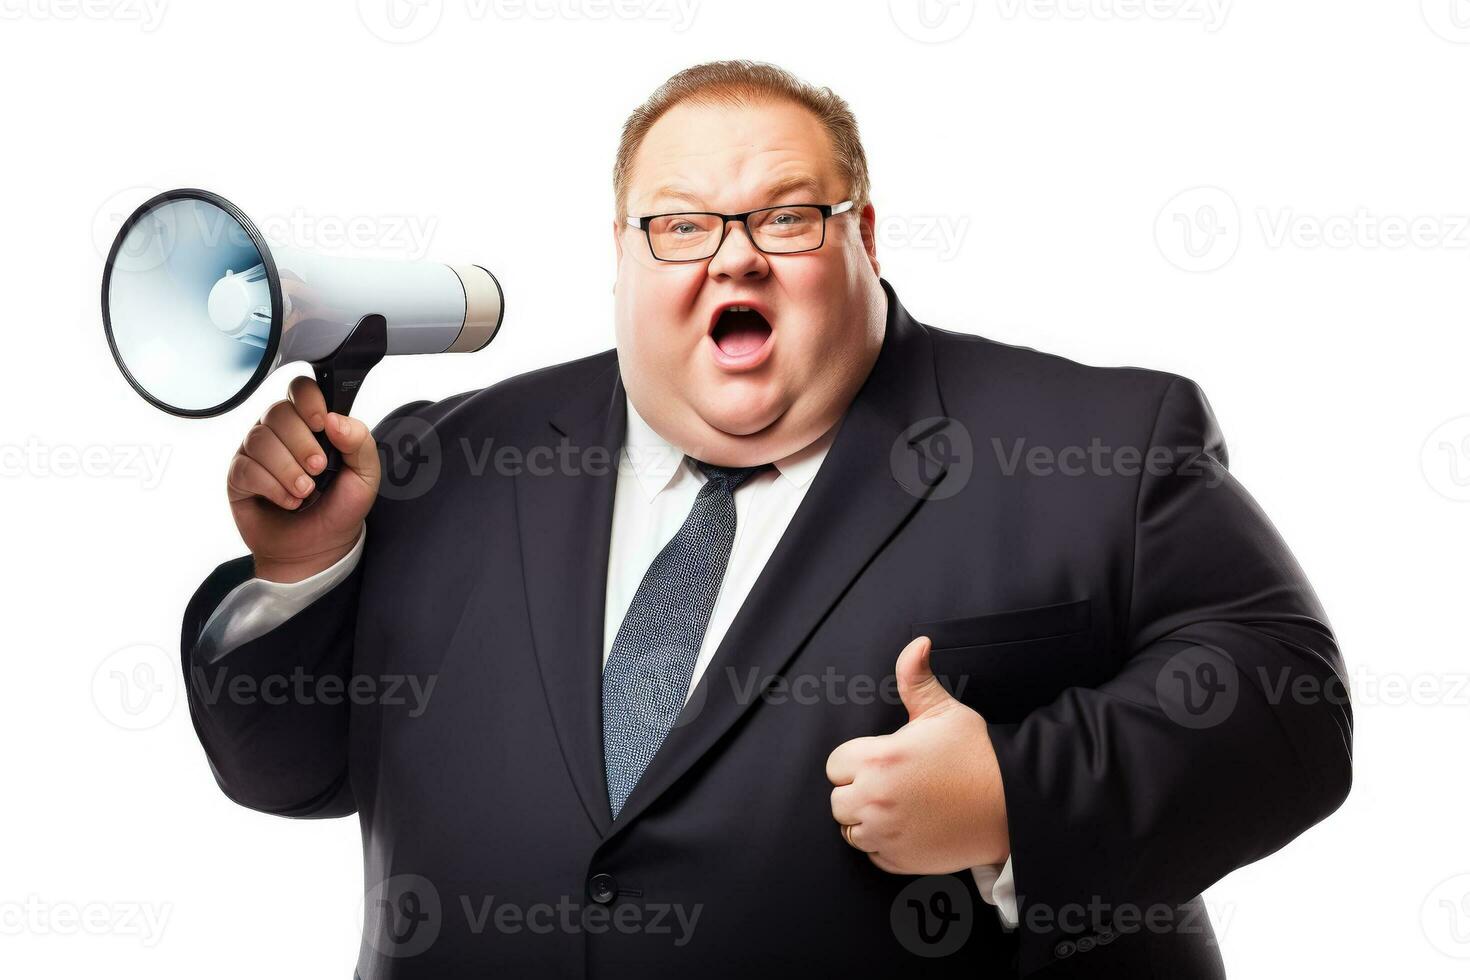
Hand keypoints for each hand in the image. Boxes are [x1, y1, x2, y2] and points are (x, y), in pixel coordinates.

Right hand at [227, 376, 380, 582]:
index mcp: (310, 423)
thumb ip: (359, 441)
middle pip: (278, 413)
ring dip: (288, 469)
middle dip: (302, 443)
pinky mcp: (240, 476)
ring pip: (260, 439)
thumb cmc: (340, 508)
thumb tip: (334, 419)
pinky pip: (247, 467)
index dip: (308, 401)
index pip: (300, 389)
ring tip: (305, 492)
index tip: (321, 424)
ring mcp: (257, 452)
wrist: (319, 548)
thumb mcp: (366, 476)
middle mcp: (280, 432)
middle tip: (318, 469)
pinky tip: (288, 501)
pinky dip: (272, 487)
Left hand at [826, 636, 1009, 873]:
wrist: (1013, 804)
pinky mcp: (900, 861)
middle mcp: (876, 800)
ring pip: (850, 830)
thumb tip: (917, 644)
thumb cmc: (977, 754)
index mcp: (879, 760)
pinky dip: (884, 844)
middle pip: (838, 800)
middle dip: (857, 790)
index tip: (881, 760)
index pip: (836, 764)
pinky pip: (872, 855)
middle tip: (891, 782)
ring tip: (899, 804)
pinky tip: (909, 826)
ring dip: (866, 819)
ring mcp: (887, 835)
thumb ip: (916, 677)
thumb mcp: (945, 711)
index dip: (857, 760)